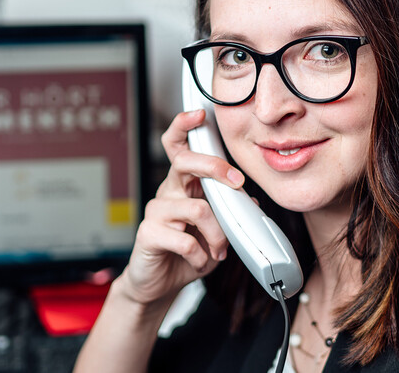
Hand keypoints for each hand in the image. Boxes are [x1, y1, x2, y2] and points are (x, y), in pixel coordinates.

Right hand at [117, 109, 242, 305]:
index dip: (184, 126)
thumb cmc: (185, 253)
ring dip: (217, 233)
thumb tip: (250, 199)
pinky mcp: (148, 234)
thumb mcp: (215, 230)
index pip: (178, 146)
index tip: (199, 114)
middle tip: (236, 182)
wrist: (158, 284)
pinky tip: (201, 261)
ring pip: (197, 209)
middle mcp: (168, 192)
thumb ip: (230, 211)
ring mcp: (156, 212)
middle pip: (184, 162)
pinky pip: (185, 239)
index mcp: (183, 184)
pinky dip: (201, 254)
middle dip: (214, 166)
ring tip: (219, 249)